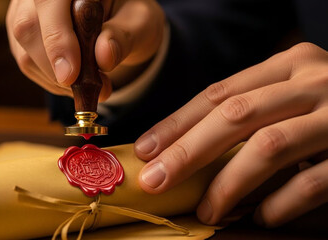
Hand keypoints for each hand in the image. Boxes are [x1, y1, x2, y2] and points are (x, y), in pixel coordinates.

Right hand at [6, 0, 164, 99]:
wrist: (118, 22)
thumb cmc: (129, 18)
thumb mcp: (140, 24)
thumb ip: (123, 37)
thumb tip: (104, 57)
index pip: (48, 2)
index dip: (56, 38)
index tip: (70, 75)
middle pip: (27, 28)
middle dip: (57, 67)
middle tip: (95, 88)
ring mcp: (24, 11)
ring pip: (24, 51)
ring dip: (57, 79)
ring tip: (93, 83)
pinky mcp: (21, 34)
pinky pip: (27, 63)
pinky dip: (52, 80)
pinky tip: (76, 79)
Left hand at [134, 42, 327, 226]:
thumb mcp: (290, 96)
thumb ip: (250, 112)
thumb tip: (186, 148)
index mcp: (287, 65)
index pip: (217, 93)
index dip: (177, 123)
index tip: (145, 149)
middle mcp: (311, 81)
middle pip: (233, 116)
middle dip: (187, 152)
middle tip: (156, 181)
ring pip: (267, 147)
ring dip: (228, 184)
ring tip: (206, 211)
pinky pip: (313, 180)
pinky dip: (281, 203)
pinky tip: (262, 219)